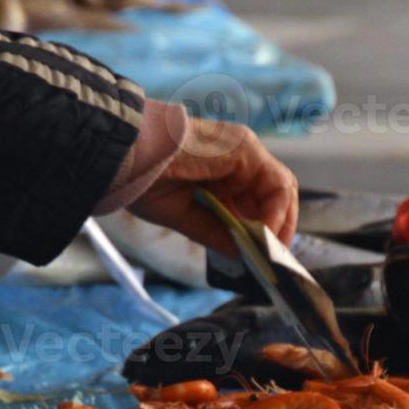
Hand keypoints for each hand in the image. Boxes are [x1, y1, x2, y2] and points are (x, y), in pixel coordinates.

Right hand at [128, 117, 296, 256]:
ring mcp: (245, 151)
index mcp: (223, 170)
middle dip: (278, 228)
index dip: (265, 228)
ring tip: (267, 250)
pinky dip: (275, 213)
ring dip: (279, 223)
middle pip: (276, 194)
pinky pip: (276, 185)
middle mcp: (239, 158)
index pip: (260, 199)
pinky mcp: (247, 149)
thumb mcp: (186, 217)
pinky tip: (261, 234)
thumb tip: (245, 255)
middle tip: (272, 259)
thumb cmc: (145, 181)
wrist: (127, 154)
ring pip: (281, 189)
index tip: (263, 256)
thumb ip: (218, 233)